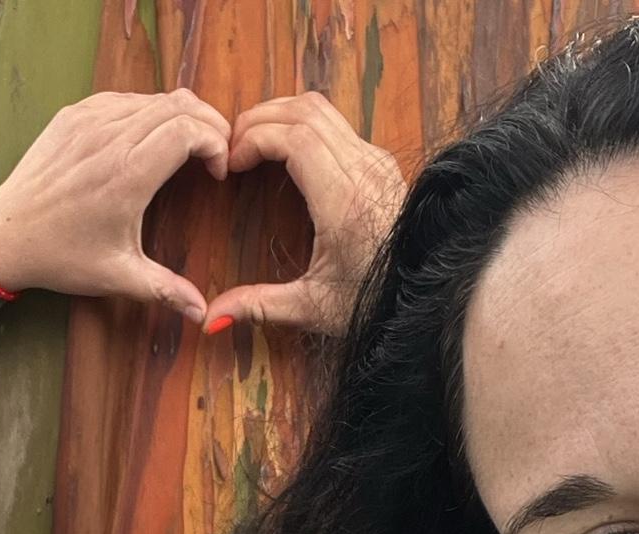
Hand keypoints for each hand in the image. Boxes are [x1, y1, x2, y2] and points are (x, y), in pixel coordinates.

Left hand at [0, 90, 230, 320]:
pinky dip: (146, 110)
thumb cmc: (60, 257)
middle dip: (208, 123)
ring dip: (179, 116)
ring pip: (153, 97)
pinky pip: (123, 98)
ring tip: (188, 145)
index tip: (218, 172)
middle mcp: (111, 137)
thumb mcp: (118, 276)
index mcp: (128, 174)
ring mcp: (89, 120)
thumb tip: (204, 315)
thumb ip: (166, 290)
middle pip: (179, 105)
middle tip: (216, 151)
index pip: (189, 130)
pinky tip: (149, 137)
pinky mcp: (73, 115)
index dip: (215, 143)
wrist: (4, 235)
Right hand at [203, 92, 405, 335]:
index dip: (255, 137)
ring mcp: (377, 162)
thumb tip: (212, 318)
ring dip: (282, 115)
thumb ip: (260, 305)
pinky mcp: (382, 164)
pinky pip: (337, 126)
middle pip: (305, 111)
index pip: (294, 137)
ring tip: (253, 141)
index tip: (231, 161)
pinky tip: (284, 152)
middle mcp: (364, 170)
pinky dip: (303, 126)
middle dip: (261, 118)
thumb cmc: (374, 304)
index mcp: (344, 201)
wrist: (426, 296)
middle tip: (232, 143)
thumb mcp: (312, 308)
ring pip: (323, 111)